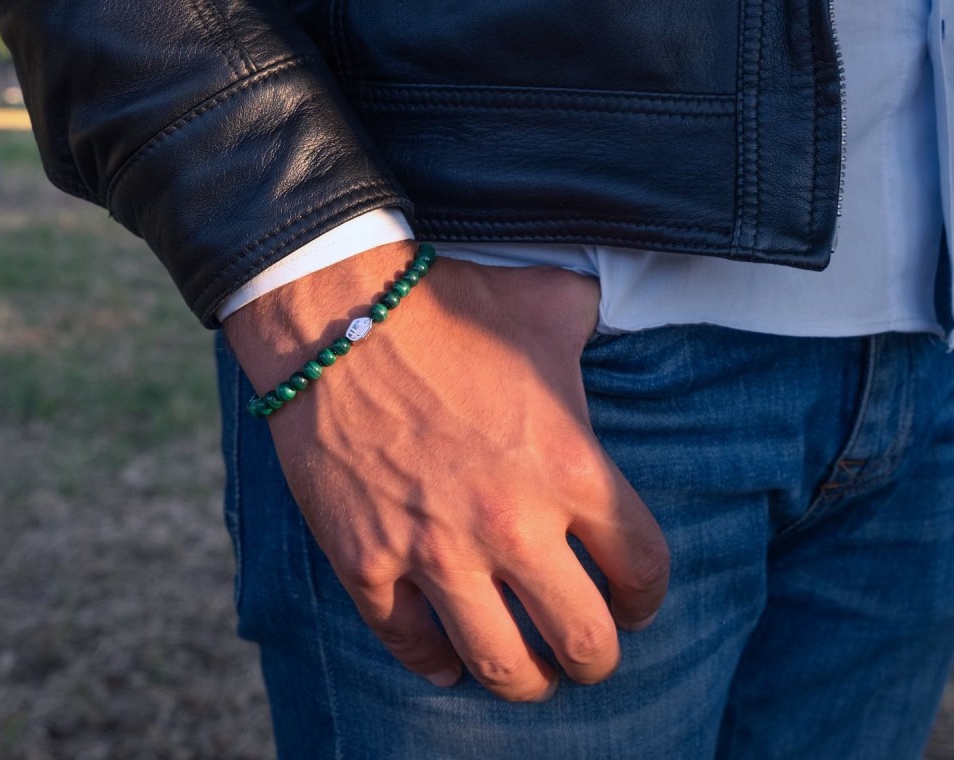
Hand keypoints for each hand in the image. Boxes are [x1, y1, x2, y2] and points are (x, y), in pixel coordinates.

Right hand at [224, 242, 669, 701]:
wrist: (339, 314)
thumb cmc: (448, 306)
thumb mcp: (546, 301)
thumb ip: (592, 321)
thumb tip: (607, 314)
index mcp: (569, 468)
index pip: (641, 566)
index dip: (646, 595)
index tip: (634, 600)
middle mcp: (511, 524)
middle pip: (583, 641)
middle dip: (596, 660)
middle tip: (587, 652)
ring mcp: (436, 550)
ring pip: (501, 664)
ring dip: (525, 683)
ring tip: (529, 676)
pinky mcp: (368, 561)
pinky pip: (410, 642)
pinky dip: (435, 661)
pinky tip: (446, 660)